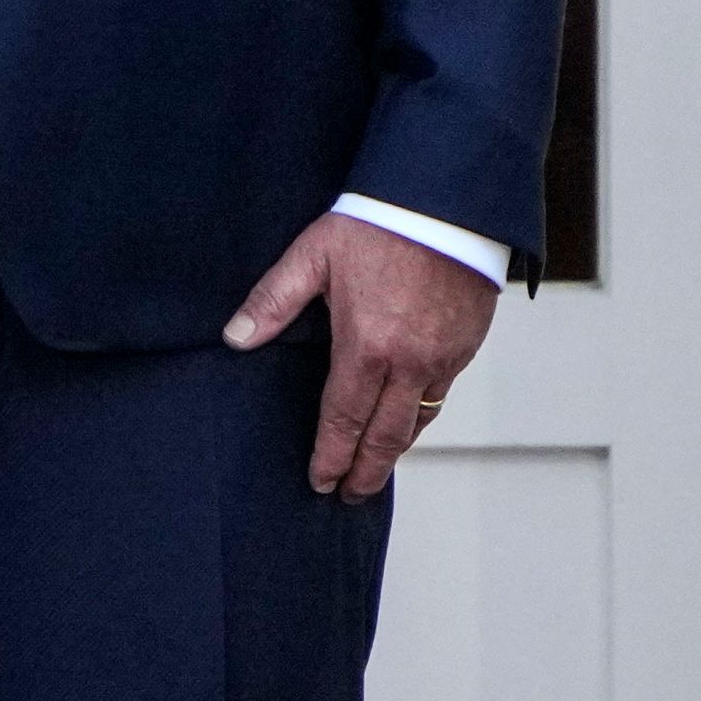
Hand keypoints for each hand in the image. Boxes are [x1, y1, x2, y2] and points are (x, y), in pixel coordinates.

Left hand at [224, 211, 499, 499]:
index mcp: (366, 346)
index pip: (343, 418)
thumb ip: (273, 301)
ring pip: (418, 421)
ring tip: (374, 468)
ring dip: (394, 450)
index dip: (330, 455)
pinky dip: (421, 418)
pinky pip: (441, 397)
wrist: (445, 204)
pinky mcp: (466, 347)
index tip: (320, 481)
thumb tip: (235, 337)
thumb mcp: (313, 256)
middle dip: (365, 471)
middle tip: (349, 496)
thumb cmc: (378, 223)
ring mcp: (443, 358)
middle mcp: (409, 363)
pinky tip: (406, 423)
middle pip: (385, 436)